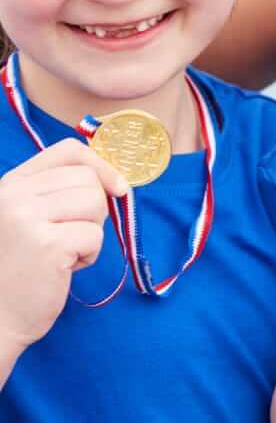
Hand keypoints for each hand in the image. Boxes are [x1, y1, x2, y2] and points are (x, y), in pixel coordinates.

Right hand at [0, 140, 125, 360]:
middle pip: (88, 179)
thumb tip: (114, 180)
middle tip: (69, 238)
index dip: (100, 165)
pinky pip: (95, 235)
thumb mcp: (28, 220)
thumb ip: (56, 194)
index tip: (117, 187)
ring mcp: (27, 218)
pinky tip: (63, 269)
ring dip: (91, 232)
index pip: (68, 152)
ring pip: (96, 203)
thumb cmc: (19, 270)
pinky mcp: (47, 244)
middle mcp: (13, 195)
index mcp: (10, 184)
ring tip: (64, 253)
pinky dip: (88, 256)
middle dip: (94, 210)